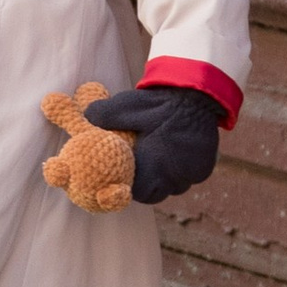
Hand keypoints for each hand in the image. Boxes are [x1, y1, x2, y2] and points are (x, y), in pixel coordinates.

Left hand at [84, 83, 225, 206]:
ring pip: (174, 186)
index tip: (125, 175)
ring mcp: (194, 174)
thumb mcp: (125, 106)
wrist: (196, 93)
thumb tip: (81, 122)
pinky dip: (180, 169)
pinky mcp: (205, 168)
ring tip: (156, 158)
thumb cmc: (157, 102)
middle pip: (157, 193)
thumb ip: (101, 116)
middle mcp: (177, 175)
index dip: (131, 187)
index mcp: (156, 166)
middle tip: (139, 168)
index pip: (140, 193)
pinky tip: (173, 152)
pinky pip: (189, 177)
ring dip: (165, 177)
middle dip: (147, 185)